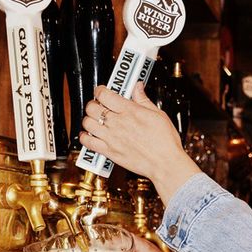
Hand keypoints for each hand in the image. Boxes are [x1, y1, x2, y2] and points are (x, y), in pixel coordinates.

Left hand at [79, 82, 200, 204]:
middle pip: (92, 107)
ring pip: (88, 123)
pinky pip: (88, 142)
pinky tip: (90, 135)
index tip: (102, 92)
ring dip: (89, 120)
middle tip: (100, 106)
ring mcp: (112, 138)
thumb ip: (143, 100)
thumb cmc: (166, 142)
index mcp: (130, 111)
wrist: (166, 164)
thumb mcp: (159, 115)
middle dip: (94, 104)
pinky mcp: (110, 152)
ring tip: (96, 120)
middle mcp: (118, 123)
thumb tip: (137, 87)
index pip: (103, 94)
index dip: (100, 90)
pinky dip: (85, 138)